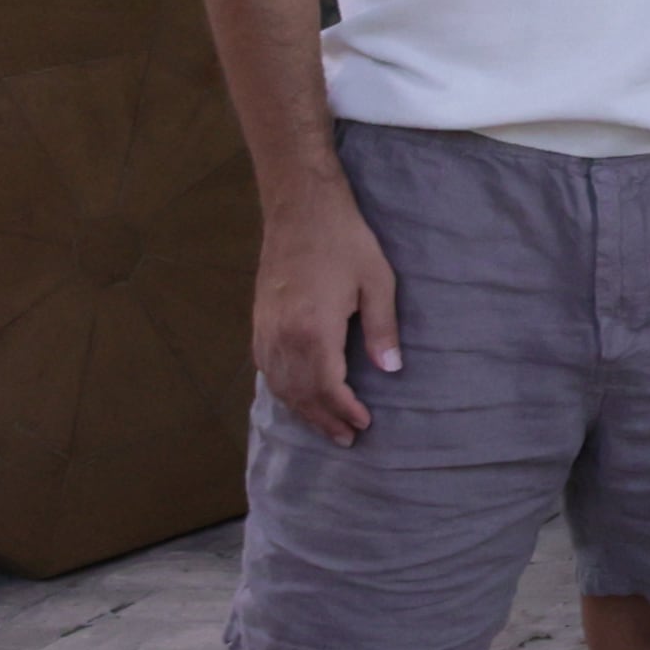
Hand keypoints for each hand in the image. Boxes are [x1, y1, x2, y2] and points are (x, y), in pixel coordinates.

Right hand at [254, 177, 398, 443]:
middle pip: (300, 394)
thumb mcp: (377, 282)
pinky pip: (266, 369)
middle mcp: (283, 337)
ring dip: (302, 410)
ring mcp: (265, 331)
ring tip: (326, 426)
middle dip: (324, 419)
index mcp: (314, 330)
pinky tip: (296, 397)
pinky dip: (282, 390)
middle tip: (347, 438)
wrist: (300, 211)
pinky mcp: (258, 323)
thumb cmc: (345, 242)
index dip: (344, 410)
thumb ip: (383, 329)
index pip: (326, 387)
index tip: (364, 425)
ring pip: (280, 385)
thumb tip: (391, 370)